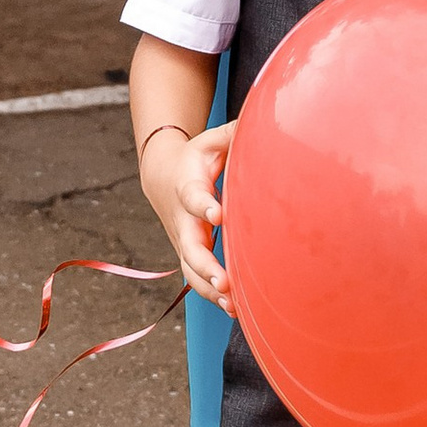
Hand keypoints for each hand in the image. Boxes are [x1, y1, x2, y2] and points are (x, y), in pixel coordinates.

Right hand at [144, 117, 235, 308]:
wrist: (162, 178)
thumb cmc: (196, 158)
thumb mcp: (211, 141)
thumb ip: (234, 133)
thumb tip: (263, 117)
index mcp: (188, 187)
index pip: (193, 198)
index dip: (204, 206)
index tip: (218, 213)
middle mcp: (183, 220)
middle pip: (189, 247)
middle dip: (206, 265)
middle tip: (224, 280)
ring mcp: (184, 241)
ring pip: (190, 271)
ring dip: (209, 289)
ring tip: (232, 304)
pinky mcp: (190, 255)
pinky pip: (197, 280)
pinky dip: (213, 296)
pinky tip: (235, 308)